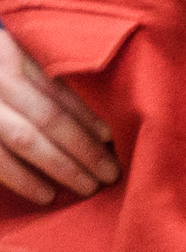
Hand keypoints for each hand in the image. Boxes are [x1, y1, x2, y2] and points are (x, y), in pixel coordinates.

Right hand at [0, 22, 118, 205]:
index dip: (85, 117)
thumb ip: (39, 82)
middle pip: (47, 117)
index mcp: (7, 57)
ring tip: (87, 187)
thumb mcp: (7, 60)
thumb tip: (93, 128)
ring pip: (24, 139)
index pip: (55, 92)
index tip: (110, 139)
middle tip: (110, 174)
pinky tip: (45, 194)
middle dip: (83, 148)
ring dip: (60, 166)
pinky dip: (21, 179)